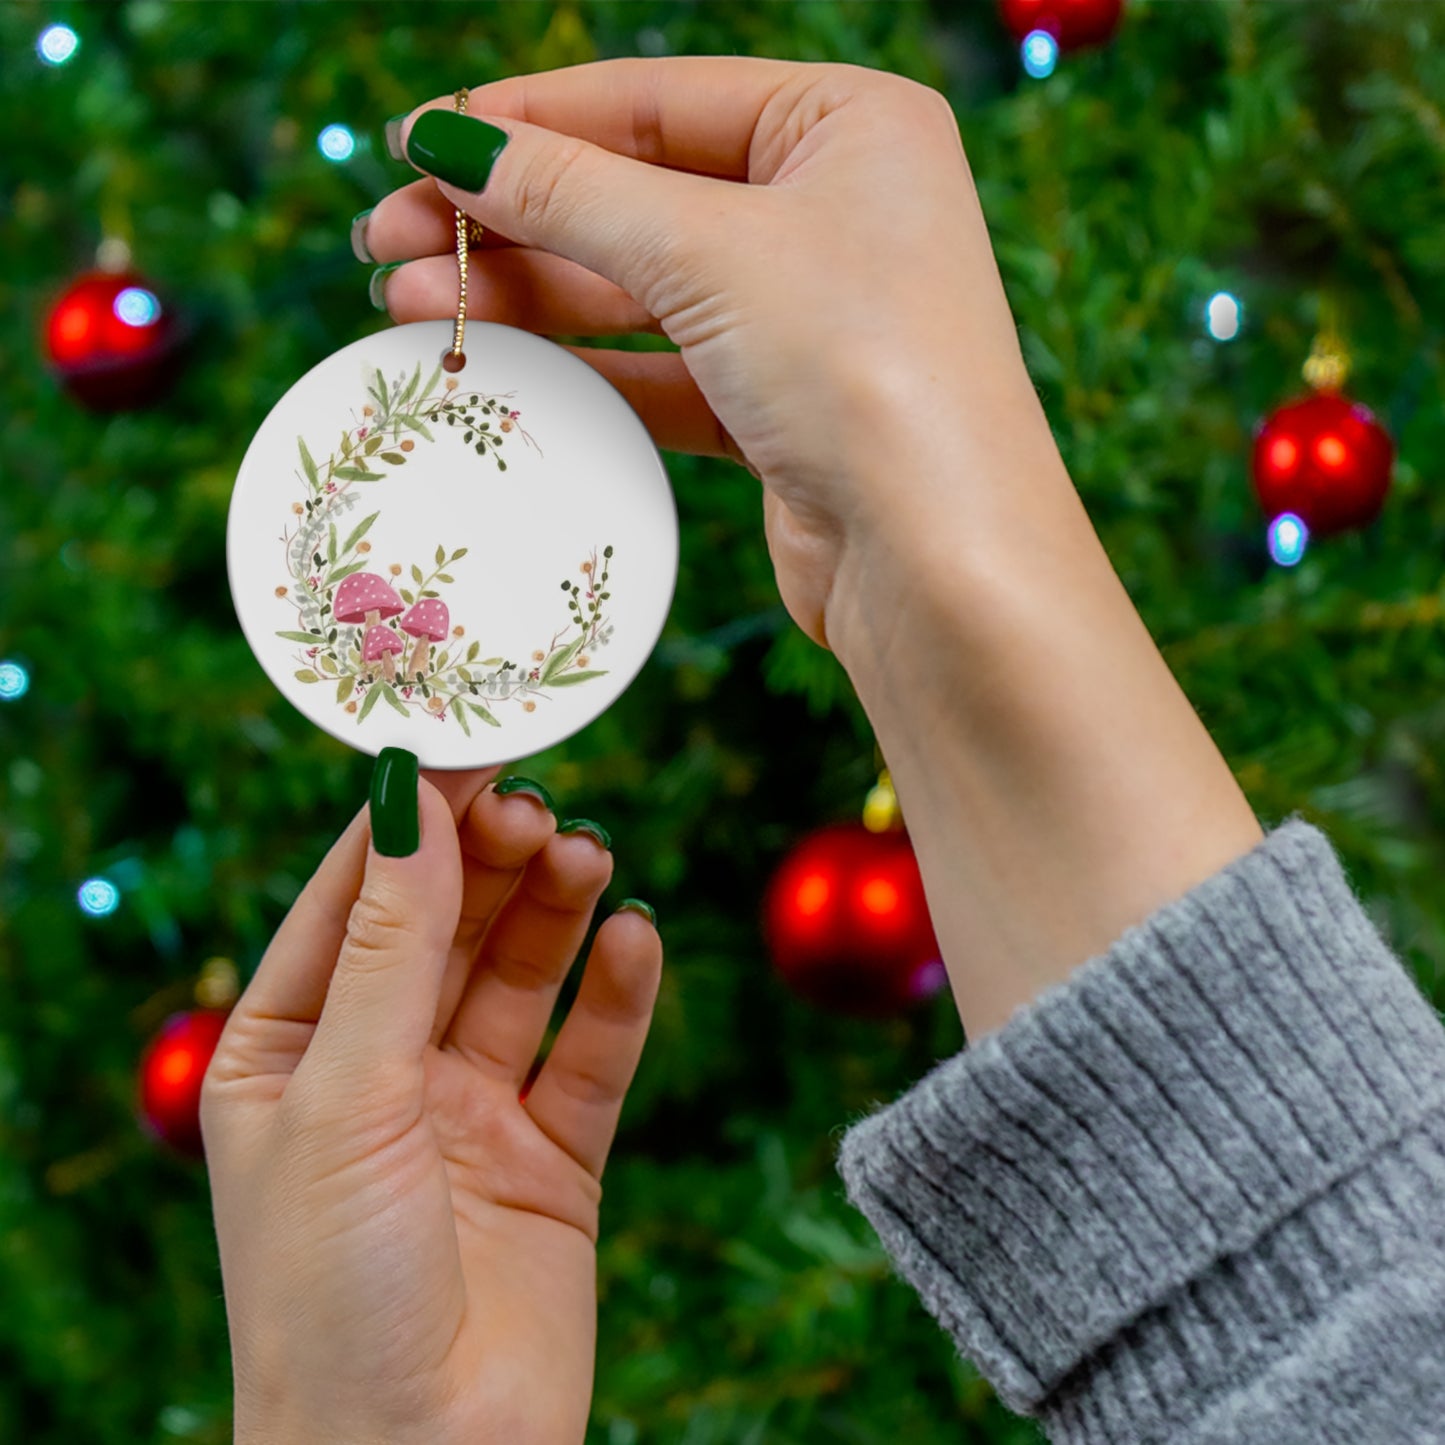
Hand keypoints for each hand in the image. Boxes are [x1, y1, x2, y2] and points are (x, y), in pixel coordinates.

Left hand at [201, 766, 661, 1444]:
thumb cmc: (331, 1293)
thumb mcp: (346, 1096)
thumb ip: (391, 947)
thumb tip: (411, 801)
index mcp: (289, 1053)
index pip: (352, 903)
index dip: (409, 824)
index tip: (468, 746)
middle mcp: (380, 1073)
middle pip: (447, 928)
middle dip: (491, 863)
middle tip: (541, 807)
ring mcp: (469, 1114)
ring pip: (521, 978)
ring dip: (556, 911)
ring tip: (589, 856)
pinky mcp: (553, 1159)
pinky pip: (590, 1055)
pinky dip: (617, 994)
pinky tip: (635, 939)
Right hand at [360, 56, 1049, 652]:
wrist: (938, 562)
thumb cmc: (861, 369)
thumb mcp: (707, 251)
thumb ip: (571, 193)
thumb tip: (450, 141)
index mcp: (848, 125)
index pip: (654, 100)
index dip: (526, 120)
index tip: (414, 142)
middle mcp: (834, 210)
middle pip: (636, 194)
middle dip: (508, 217)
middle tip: (385, 240)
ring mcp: (809, 315)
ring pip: (640, 287)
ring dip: (526, 295)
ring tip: (406, 304)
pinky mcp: (782, 408)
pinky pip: (661, 369)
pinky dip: (580, 368)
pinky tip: (492, 363)